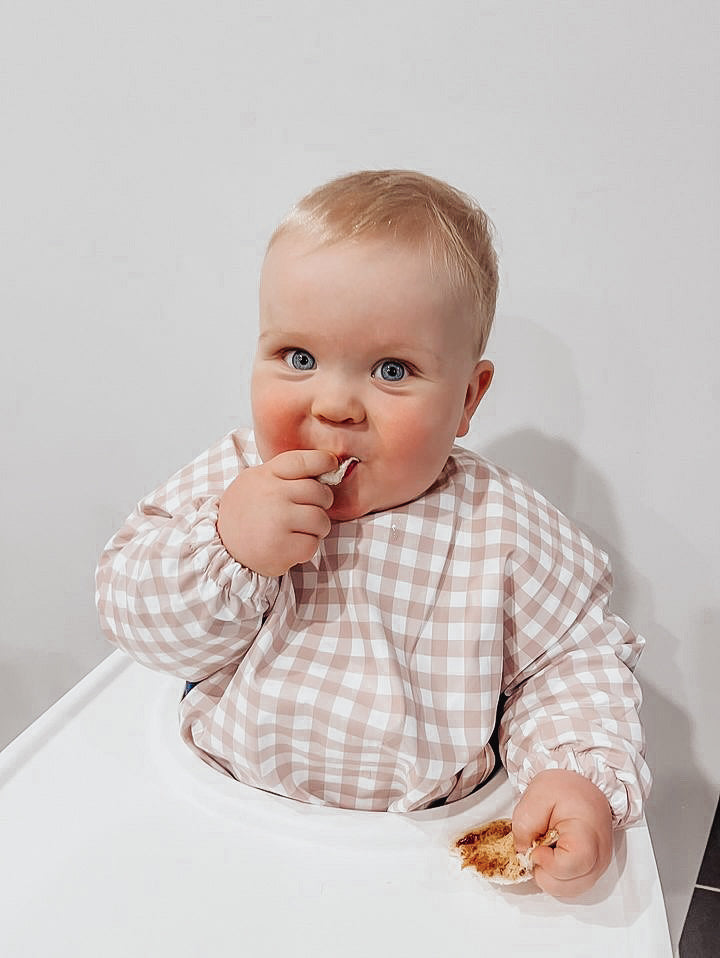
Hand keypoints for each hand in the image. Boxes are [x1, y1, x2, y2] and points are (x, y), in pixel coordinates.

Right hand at [217, 449, 336, 576]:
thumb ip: (281, 475)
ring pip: (320, 520)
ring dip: (317, 528)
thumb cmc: (245, 514)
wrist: (222, 548)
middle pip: (318, 492)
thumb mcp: (253, 482)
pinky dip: (307, 548)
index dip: (322, 460)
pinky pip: (313, 543)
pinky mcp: (282, 547)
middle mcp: (272, 494)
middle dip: (322, 503)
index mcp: (265, 475)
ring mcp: (278, 520)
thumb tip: (319, 470)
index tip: (331, 464)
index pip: (301, 461)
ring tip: (302, 531)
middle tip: (311, 510)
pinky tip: (292, 546)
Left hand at [512, 769, 612, 897]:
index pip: (572, 865)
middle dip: (544, 871)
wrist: (584, 787)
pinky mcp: (591, 871)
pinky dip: (555, 877)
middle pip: (568, 886)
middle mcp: (599, 856)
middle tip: (538, 846)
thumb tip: (523, 850)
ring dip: (548, 876)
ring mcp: (597, 867)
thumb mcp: (537, 794)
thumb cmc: (566, 789)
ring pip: (568, 891)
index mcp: (588, 833)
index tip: (538, 847)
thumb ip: (525, 824)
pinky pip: (570, 886)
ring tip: (546, 849)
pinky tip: (552, 857)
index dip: (548, 863)